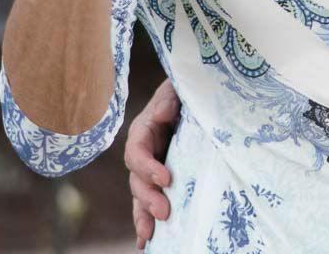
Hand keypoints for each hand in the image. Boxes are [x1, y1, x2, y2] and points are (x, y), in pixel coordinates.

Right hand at [126, 78, 180, 247]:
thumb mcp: (176, 90)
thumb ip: (168, 100)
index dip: (148, 167)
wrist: (192, 99)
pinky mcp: (159, 181)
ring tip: (149, 236)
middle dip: (148, 198)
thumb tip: (162, 115)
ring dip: (142, 216)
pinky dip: (145, 221)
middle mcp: (142, 154)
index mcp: (143, 132)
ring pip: (139, 196)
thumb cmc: (183, 93)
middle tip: (164, 212)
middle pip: (136, 180)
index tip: (166, 179)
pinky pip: (148, 202)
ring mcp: (149, 169)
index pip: (137, 152)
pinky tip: (147, 241)